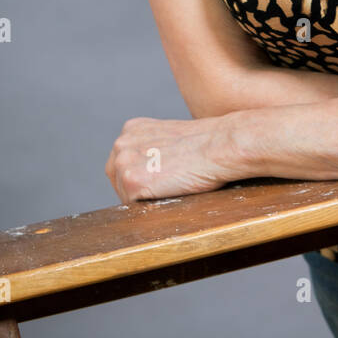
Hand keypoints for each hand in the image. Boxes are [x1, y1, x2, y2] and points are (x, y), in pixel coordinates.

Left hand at [104, 115, 235, 202]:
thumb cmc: (205, 144)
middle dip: (134, 189)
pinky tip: (168, 196)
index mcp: (131, 129)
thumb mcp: (169, 138)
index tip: (154, 182)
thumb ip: (151, 149)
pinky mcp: (133, 182)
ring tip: (168, 192)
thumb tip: (148, 170)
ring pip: (124, 194)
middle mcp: (122, 143)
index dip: (137, 176)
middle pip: (117, 178)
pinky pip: (132, 207)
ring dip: (142, 199)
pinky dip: (148, 208)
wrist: (219, 146)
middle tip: (160, 192)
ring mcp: (125, 163)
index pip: (122, 162)